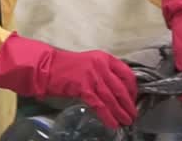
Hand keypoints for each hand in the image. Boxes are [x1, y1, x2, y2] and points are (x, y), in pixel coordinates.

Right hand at [0, 33, 137, 128]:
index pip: (126, 73)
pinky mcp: (83, 87)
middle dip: (128, 104)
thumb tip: (118, 90)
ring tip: (126, 121)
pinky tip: (112, 123)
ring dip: (120, 112)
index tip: (134, 99)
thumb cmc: (67, 67)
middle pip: (120, 88)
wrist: (47, 67)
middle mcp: (100, 65)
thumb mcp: (90, 64)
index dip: (132, 89)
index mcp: (104, 57)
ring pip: (111, 98)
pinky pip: (99, 105)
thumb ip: (104, 72)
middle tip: (133, 115)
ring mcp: (92, 75)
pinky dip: (107, 116)